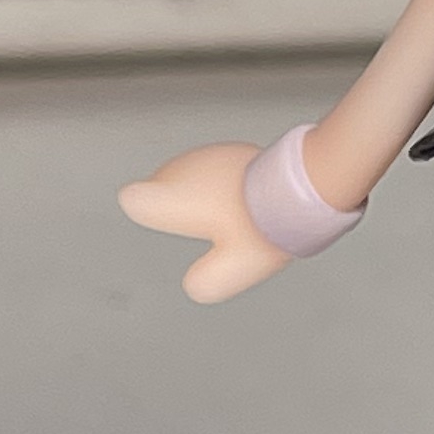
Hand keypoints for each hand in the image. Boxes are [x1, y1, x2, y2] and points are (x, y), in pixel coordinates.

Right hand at [116, 139, 292, 302]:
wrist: (300, 186)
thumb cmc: (263, 225)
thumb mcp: (230, 269)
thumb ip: (204, 282)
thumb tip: (194, 284)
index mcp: (174, 198)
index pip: (132, 197)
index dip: (143, 209)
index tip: (156, 217)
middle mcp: (186, 170)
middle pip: (161, 182)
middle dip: (176, 203)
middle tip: (204, 225)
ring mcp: (210, 155)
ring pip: (189, 172)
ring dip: (198, 190)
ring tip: (227, 213)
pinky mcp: (233, 149)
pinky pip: (214, 166)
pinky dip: (220, 181)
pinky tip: (244, 197)